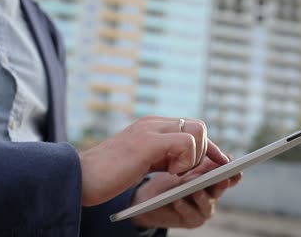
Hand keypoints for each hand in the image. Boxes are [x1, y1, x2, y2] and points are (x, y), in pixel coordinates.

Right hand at [78, 116, 228, 205]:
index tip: (219, 162)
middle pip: (199, 126)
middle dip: (205, 152)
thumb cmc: (109, 173)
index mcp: (152, 126)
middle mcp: (153, 123)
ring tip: (172, 173)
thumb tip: (187, 161)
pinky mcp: (148, 142)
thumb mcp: (143, 160)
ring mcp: (151, 130)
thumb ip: (163, 155)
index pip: (191, 127)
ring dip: (193, 158)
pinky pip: (186, 143)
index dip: (208, 146)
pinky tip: (168, 173)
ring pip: (197, 131)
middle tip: (191, 172)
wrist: (81, 177)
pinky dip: (185, 161)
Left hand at [131, 155, 241, 228]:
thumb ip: (202, 160)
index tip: (237, 170)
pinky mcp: (193, 220)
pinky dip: (184, 207)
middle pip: (220, 189)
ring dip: (201, 195)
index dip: (234, 174)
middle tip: (223, 179)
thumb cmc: (170, 178)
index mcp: (213, 179)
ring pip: (207, 203)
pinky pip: (191, 215)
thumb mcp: (185, 165)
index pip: (228, 176)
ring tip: (196, 190)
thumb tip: (223, 155)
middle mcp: (212, 194)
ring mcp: (204, 208)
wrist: (151, 196)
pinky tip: (177, 200)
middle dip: (221, 184)